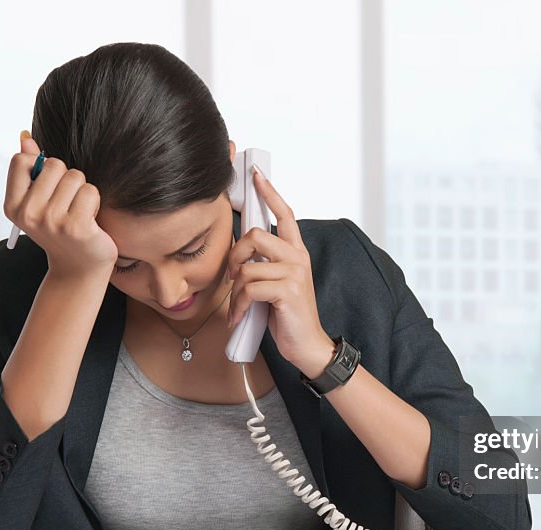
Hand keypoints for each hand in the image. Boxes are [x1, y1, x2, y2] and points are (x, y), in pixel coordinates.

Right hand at [2, 133, 117, 279]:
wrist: (79, 268)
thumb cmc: (60, 230)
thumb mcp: (39, 202)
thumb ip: (31, 170)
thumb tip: (25, 136)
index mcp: (12, 206)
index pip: (20, 160)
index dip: (41, 167)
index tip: (49, 187)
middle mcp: (28, 214)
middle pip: (53, 165)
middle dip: (66, 179)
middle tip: (68, 203)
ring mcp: (52, 221)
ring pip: (75, 176)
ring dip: (83, 190)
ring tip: (79, 211)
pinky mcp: (76, 226)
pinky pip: (90, 191)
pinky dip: (94, 201)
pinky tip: (90, 219)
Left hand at [225, 166, 334, 377]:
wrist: (307, 345)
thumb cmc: (288, 316)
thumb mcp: (276, 284)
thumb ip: (264, 265)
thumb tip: (240, 255)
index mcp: (296, 252)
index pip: (284, 214)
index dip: (269, 192)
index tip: (257, 174)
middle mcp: (298, 258)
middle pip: (255, 236)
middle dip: (235, 255)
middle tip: (232, 276)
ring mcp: (294, 273)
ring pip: (248, 267)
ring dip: (235, 291)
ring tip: (238, 306)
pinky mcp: (287, 291)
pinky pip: (250, 289)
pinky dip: (239, 306)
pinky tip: (240, 317)